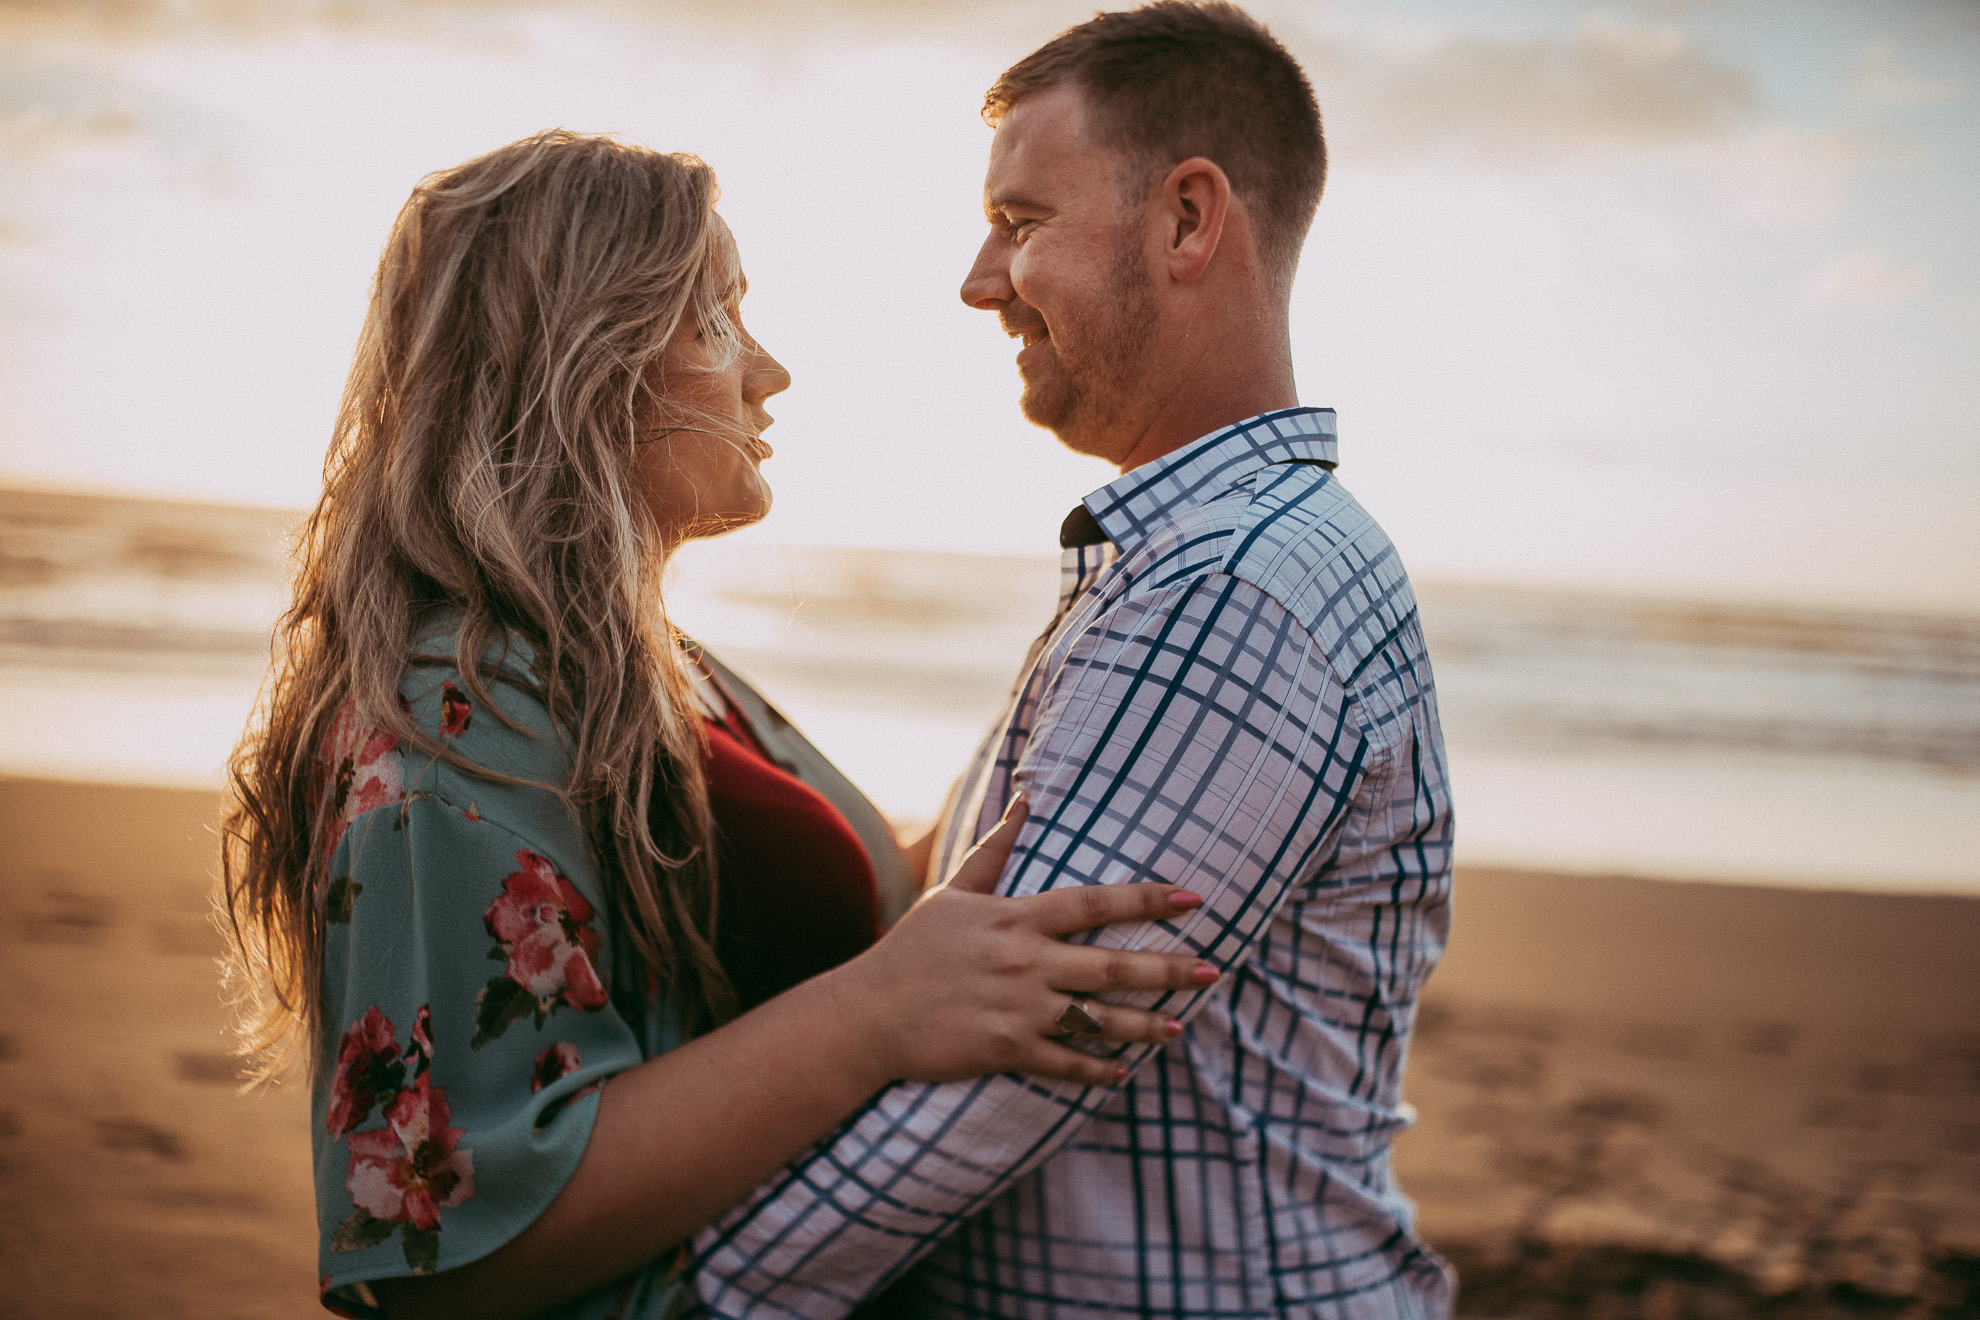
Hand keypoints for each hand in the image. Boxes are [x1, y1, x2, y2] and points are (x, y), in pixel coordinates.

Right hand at [827, 794, 1215, 1087]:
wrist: (867, 1014)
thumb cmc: (914, 950)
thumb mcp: (953, 892)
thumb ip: (996, 848)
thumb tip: (1026, 796)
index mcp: (1016, 918)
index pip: (1094, 903)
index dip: (1147, 899)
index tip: (1192, 898)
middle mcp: (1025, 962)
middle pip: (1111, 966)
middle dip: (1166, 969)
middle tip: (1211, 971)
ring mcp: (1018, 1010)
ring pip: (1098, 1020)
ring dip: (1145, 1026)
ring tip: (1180, 1028)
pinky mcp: (1006, 1050)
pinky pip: (1065, 1062)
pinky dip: (1097, 1071)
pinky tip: (1124, 1072)